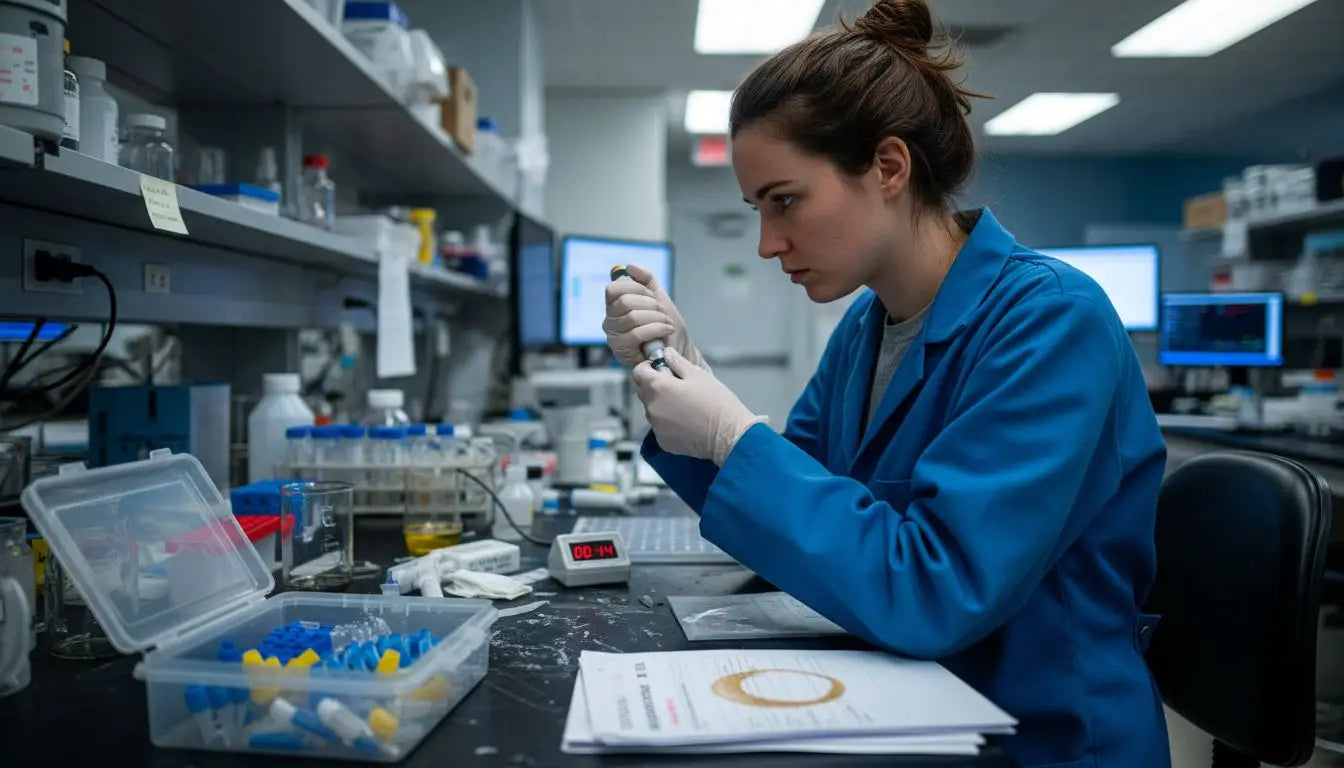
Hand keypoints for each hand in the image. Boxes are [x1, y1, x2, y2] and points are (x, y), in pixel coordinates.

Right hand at [603, 263, 707, 370]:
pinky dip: (656, 329)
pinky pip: (637, 333)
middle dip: (650, 304)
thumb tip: (629, 266)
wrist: (679, 350)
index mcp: (615, 306)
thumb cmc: (667, 327)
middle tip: (662, 312)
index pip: (614, 289)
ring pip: (632, 317)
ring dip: (656, 318)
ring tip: (667, 323)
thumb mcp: (659, 298)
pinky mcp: (621, 351)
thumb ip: (646, 280)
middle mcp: (610, 321)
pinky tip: (666, 330)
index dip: (636, 288)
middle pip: (625, 301)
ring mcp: (614, 337)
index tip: (651, 296)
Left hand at [633, 349, 766, 464]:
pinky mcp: (663, 441)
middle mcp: (652, 408)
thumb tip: (666, 354)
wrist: (729, 435)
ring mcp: (656, 427)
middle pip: (643, 391)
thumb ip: (677, 362)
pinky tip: (686, 421)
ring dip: (662, 404)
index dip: (649, 367)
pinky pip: (660, 426)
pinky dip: (668, 422)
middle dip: (655, 385)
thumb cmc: (716, 402)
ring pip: (652, 409)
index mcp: (658, 387)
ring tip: (685, 405)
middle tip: (678, 386)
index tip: (662, 368)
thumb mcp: (698, 374)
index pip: (638, 372)